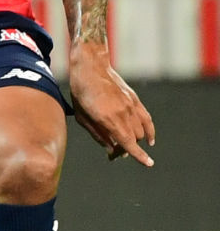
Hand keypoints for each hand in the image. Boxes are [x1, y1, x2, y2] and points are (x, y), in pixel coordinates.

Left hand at [68, 46, 155, 164]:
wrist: (91, 66)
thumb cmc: (81, 92)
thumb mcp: (81, 116)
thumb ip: (97, 134)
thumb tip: (110, 149)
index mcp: (108, 118)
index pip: (128, 142)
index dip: (139, 155)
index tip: (148, 163)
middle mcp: (123, 113)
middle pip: (134, 139)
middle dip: (126, 150)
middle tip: (114, 153)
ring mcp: (131, 105)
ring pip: (141, 131)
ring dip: (136, 142)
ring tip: (126, 146)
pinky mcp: (135, 99)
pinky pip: (147, 119)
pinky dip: (150, 130)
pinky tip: (148, 139)